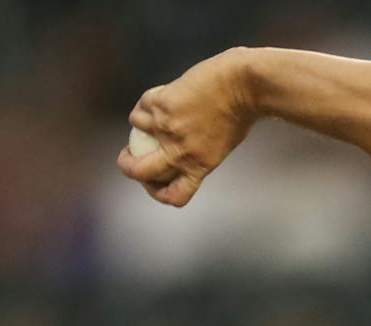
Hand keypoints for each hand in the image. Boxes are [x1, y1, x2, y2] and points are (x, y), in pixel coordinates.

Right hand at [117, 48, 257, 206]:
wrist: (243, 85)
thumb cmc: (240, 113)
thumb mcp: (222, 146)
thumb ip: (198, 154)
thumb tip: (178, 153)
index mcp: (199, 166)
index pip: (174, 196)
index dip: (159, 193)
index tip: (155, 183)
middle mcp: (179, 152)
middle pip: (140, 172)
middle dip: (127, 167)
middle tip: (128, 158)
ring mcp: (166, 128)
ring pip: (135, 131)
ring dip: (140, 124)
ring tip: (155, 114)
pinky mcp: (160, 104)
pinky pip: (141, 107)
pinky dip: (147, 103)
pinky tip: (161, 98)